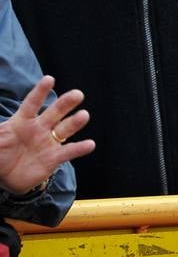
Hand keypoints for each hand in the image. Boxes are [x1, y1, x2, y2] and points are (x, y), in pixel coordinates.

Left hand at [0, 76, 94, 195]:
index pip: (32, 104)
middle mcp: (39, 128)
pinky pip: (68, 151)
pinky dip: (79, 148)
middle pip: (54, 112)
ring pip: (65, 129)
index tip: (49, 79)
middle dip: (66, 103)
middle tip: (77, 94)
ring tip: (84, 115)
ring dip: (75, 122)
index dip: (40, 92)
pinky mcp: (54, 158)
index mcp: (22, 122)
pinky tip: (90, 144)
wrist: (7, 177)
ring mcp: (48, 142)